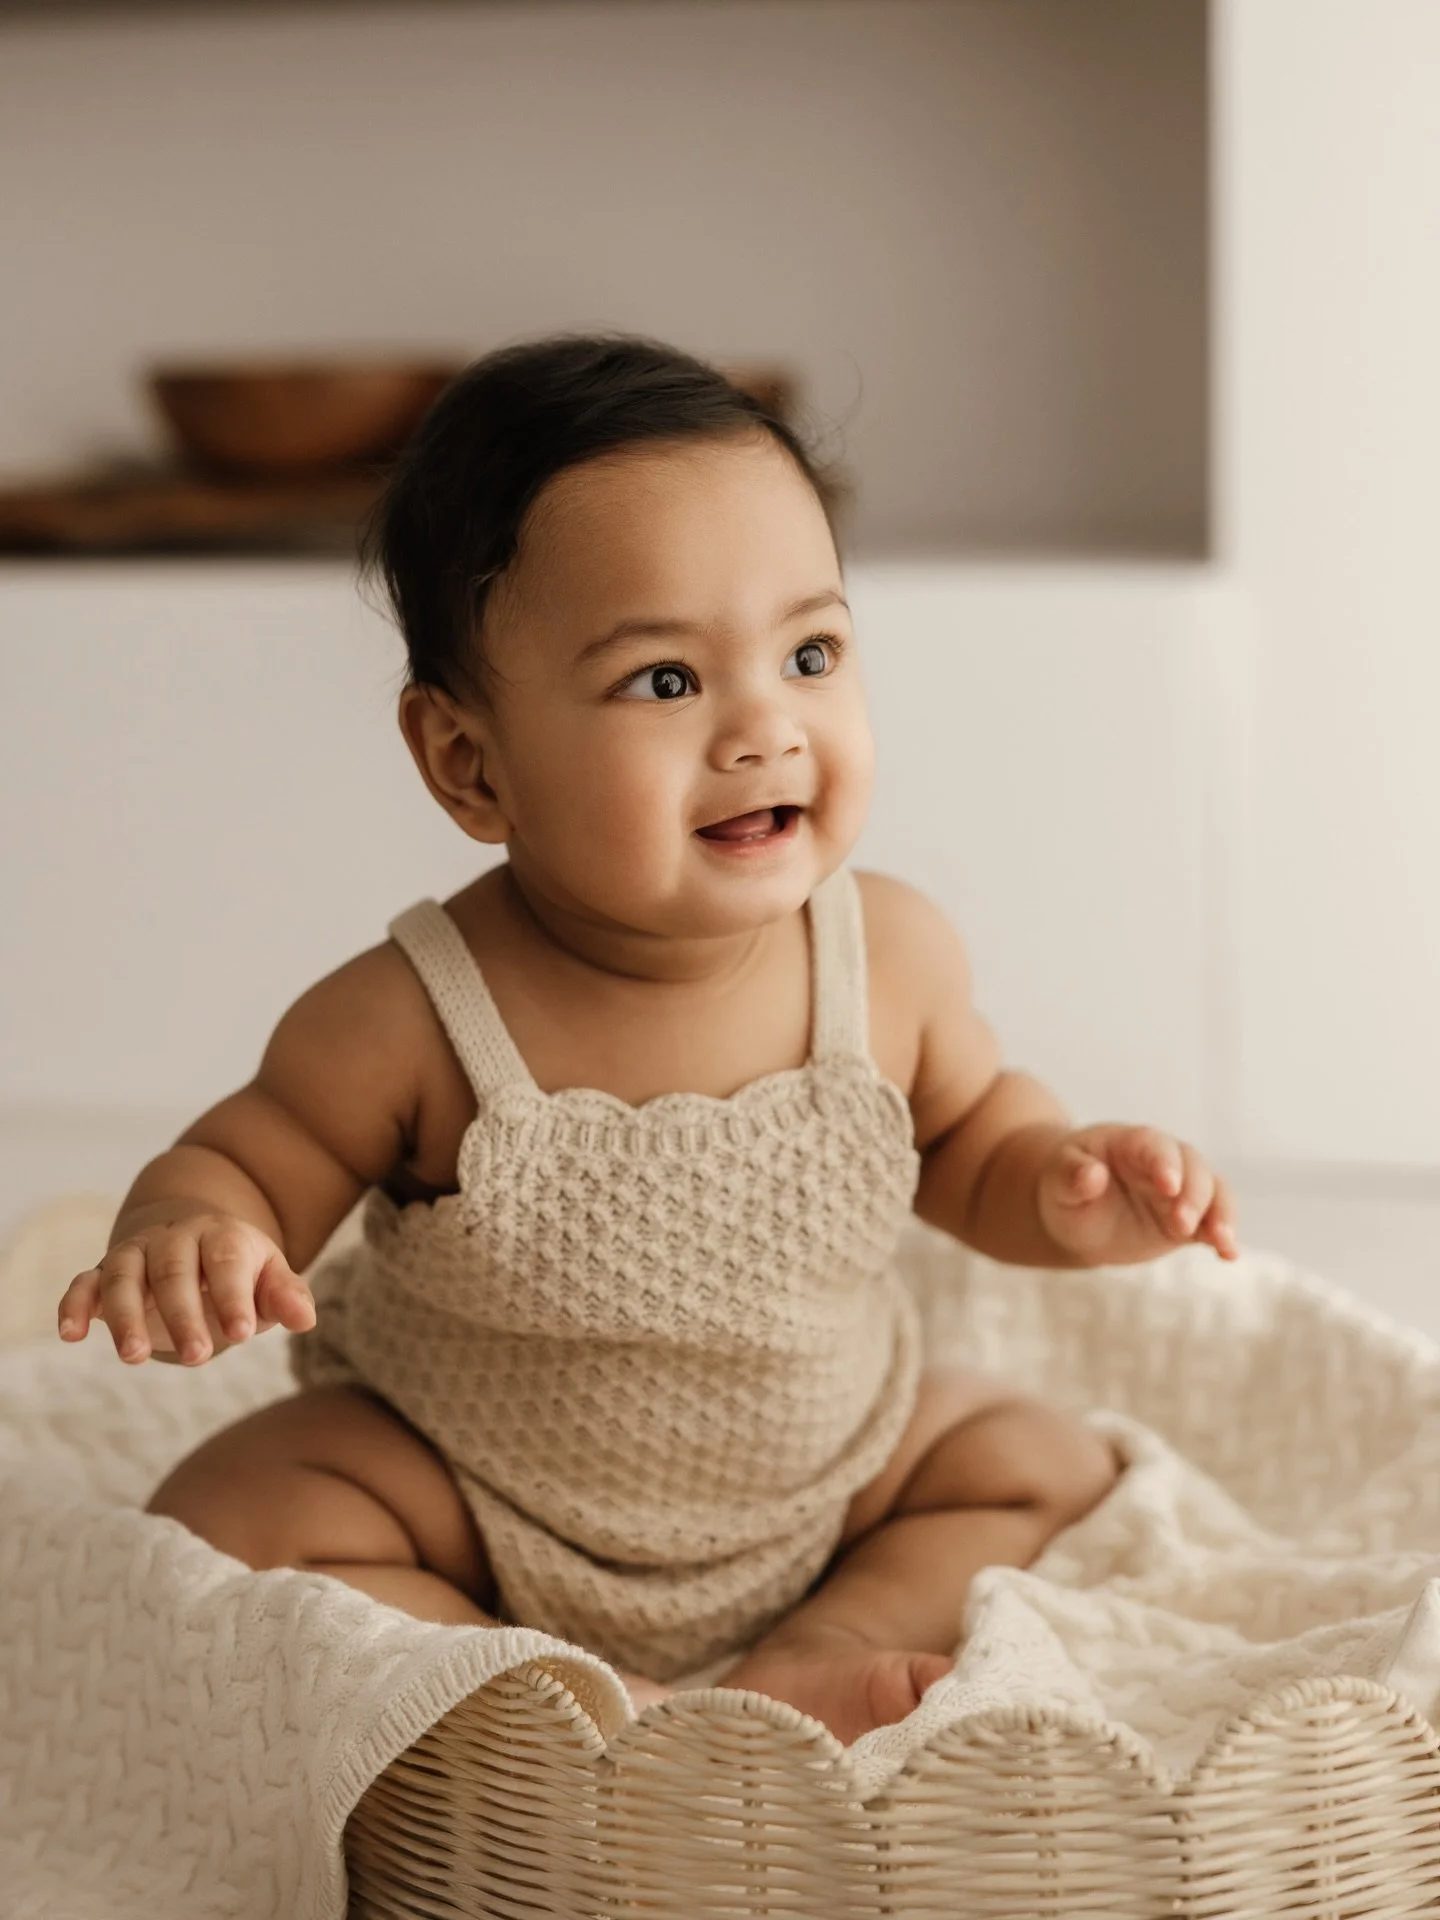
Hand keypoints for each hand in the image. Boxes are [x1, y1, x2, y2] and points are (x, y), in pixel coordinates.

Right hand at [56, 1212, 315, 1364]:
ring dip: (125, 1316)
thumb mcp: (267, 1277)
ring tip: (134, 1357)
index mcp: (221, 1236)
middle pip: (173, 1272)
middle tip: (197, 1358)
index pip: (226, 1263)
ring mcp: (135, 1253)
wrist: (189, 1234)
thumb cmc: (237, 1268)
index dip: (234, 1297)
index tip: (243, 1335)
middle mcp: (173, 1238)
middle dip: (183, 1315)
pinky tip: (71, 1335)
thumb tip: (306, 1320)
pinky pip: (83, 1284)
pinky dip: (74, 1305)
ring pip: (123, 1277)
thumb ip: (285, 1296)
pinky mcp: (103, 1272)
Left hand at [1035, 1124, 1238, 1266]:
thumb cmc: (1066, 1185)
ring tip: (1221, 1241)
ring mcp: (1181, 1189)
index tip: (1167, 1186)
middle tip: (1181, 1225)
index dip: (1164, 1163)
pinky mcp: (1189, 1219)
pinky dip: (1224, 1236)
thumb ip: (1071, 1174)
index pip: (1155, 1146)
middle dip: (1193, 1195)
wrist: (1077, 1211)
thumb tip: (1092, 1175)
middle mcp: (1164, 1161)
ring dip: (1220, 1215)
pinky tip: (1229, 1254)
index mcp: (1132, 1143)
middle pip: (1193, 1167)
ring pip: (1213, 1192)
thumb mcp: (1058, 1179)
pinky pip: (1213, 1223)